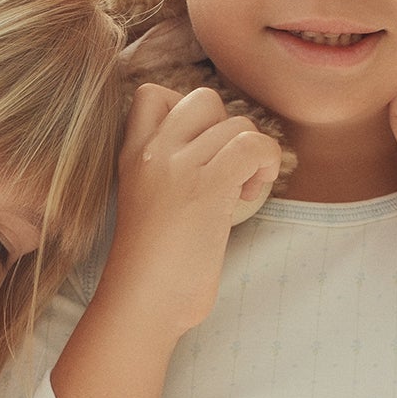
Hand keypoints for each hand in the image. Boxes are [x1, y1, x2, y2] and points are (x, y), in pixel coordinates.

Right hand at [109, 82, 284, 340]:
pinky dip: (265, 164)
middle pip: (203, 98)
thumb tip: (219, 158)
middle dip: (226, 129)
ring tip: (241, 192)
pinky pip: (253, 146)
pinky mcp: (208, 189)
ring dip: (252, 155)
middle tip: (226, 170)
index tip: (198, 151)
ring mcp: (178, 167)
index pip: (153, 95)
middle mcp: (152, 152)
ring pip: (237, 123)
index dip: (186, 112)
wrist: (141, 303)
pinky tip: (250, 195)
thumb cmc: (149, 269)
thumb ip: (168, 173)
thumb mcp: (145, 204)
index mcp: (131, 155)